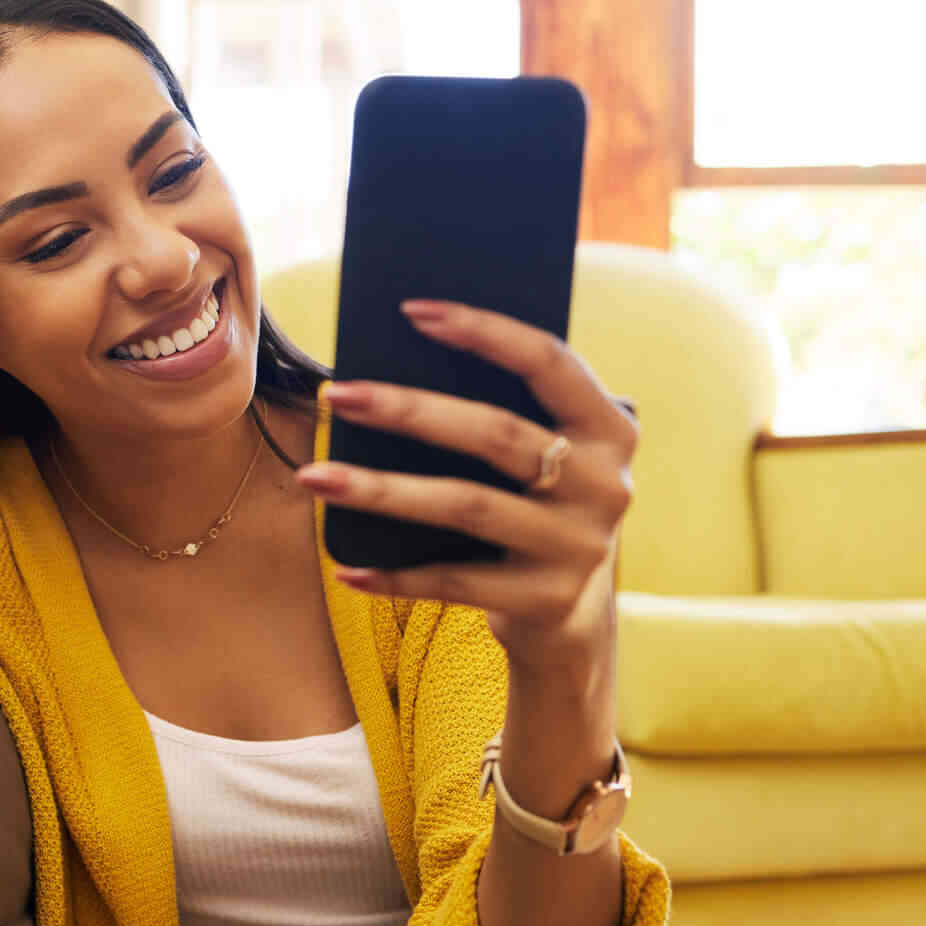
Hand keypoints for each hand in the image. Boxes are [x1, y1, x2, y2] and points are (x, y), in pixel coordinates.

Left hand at [296, 300, 637, 668]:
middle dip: (408, 410)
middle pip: (495, 434)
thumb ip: (504, 413)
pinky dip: (395, 576)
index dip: (484, 331)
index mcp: (609, 428)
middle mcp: (606, 484)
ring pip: (466, 506)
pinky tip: (346, 567)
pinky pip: (455, 583)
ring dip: (381, 490)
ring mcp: (580, 546)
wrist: (570, 615)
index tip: (412, 311)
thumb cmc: (535, 508)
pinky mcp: (547, 600)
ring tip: (315, 477)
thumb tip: (394, 368)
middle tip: (337, 394)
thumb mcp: (542, 456)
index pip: (549, 361)